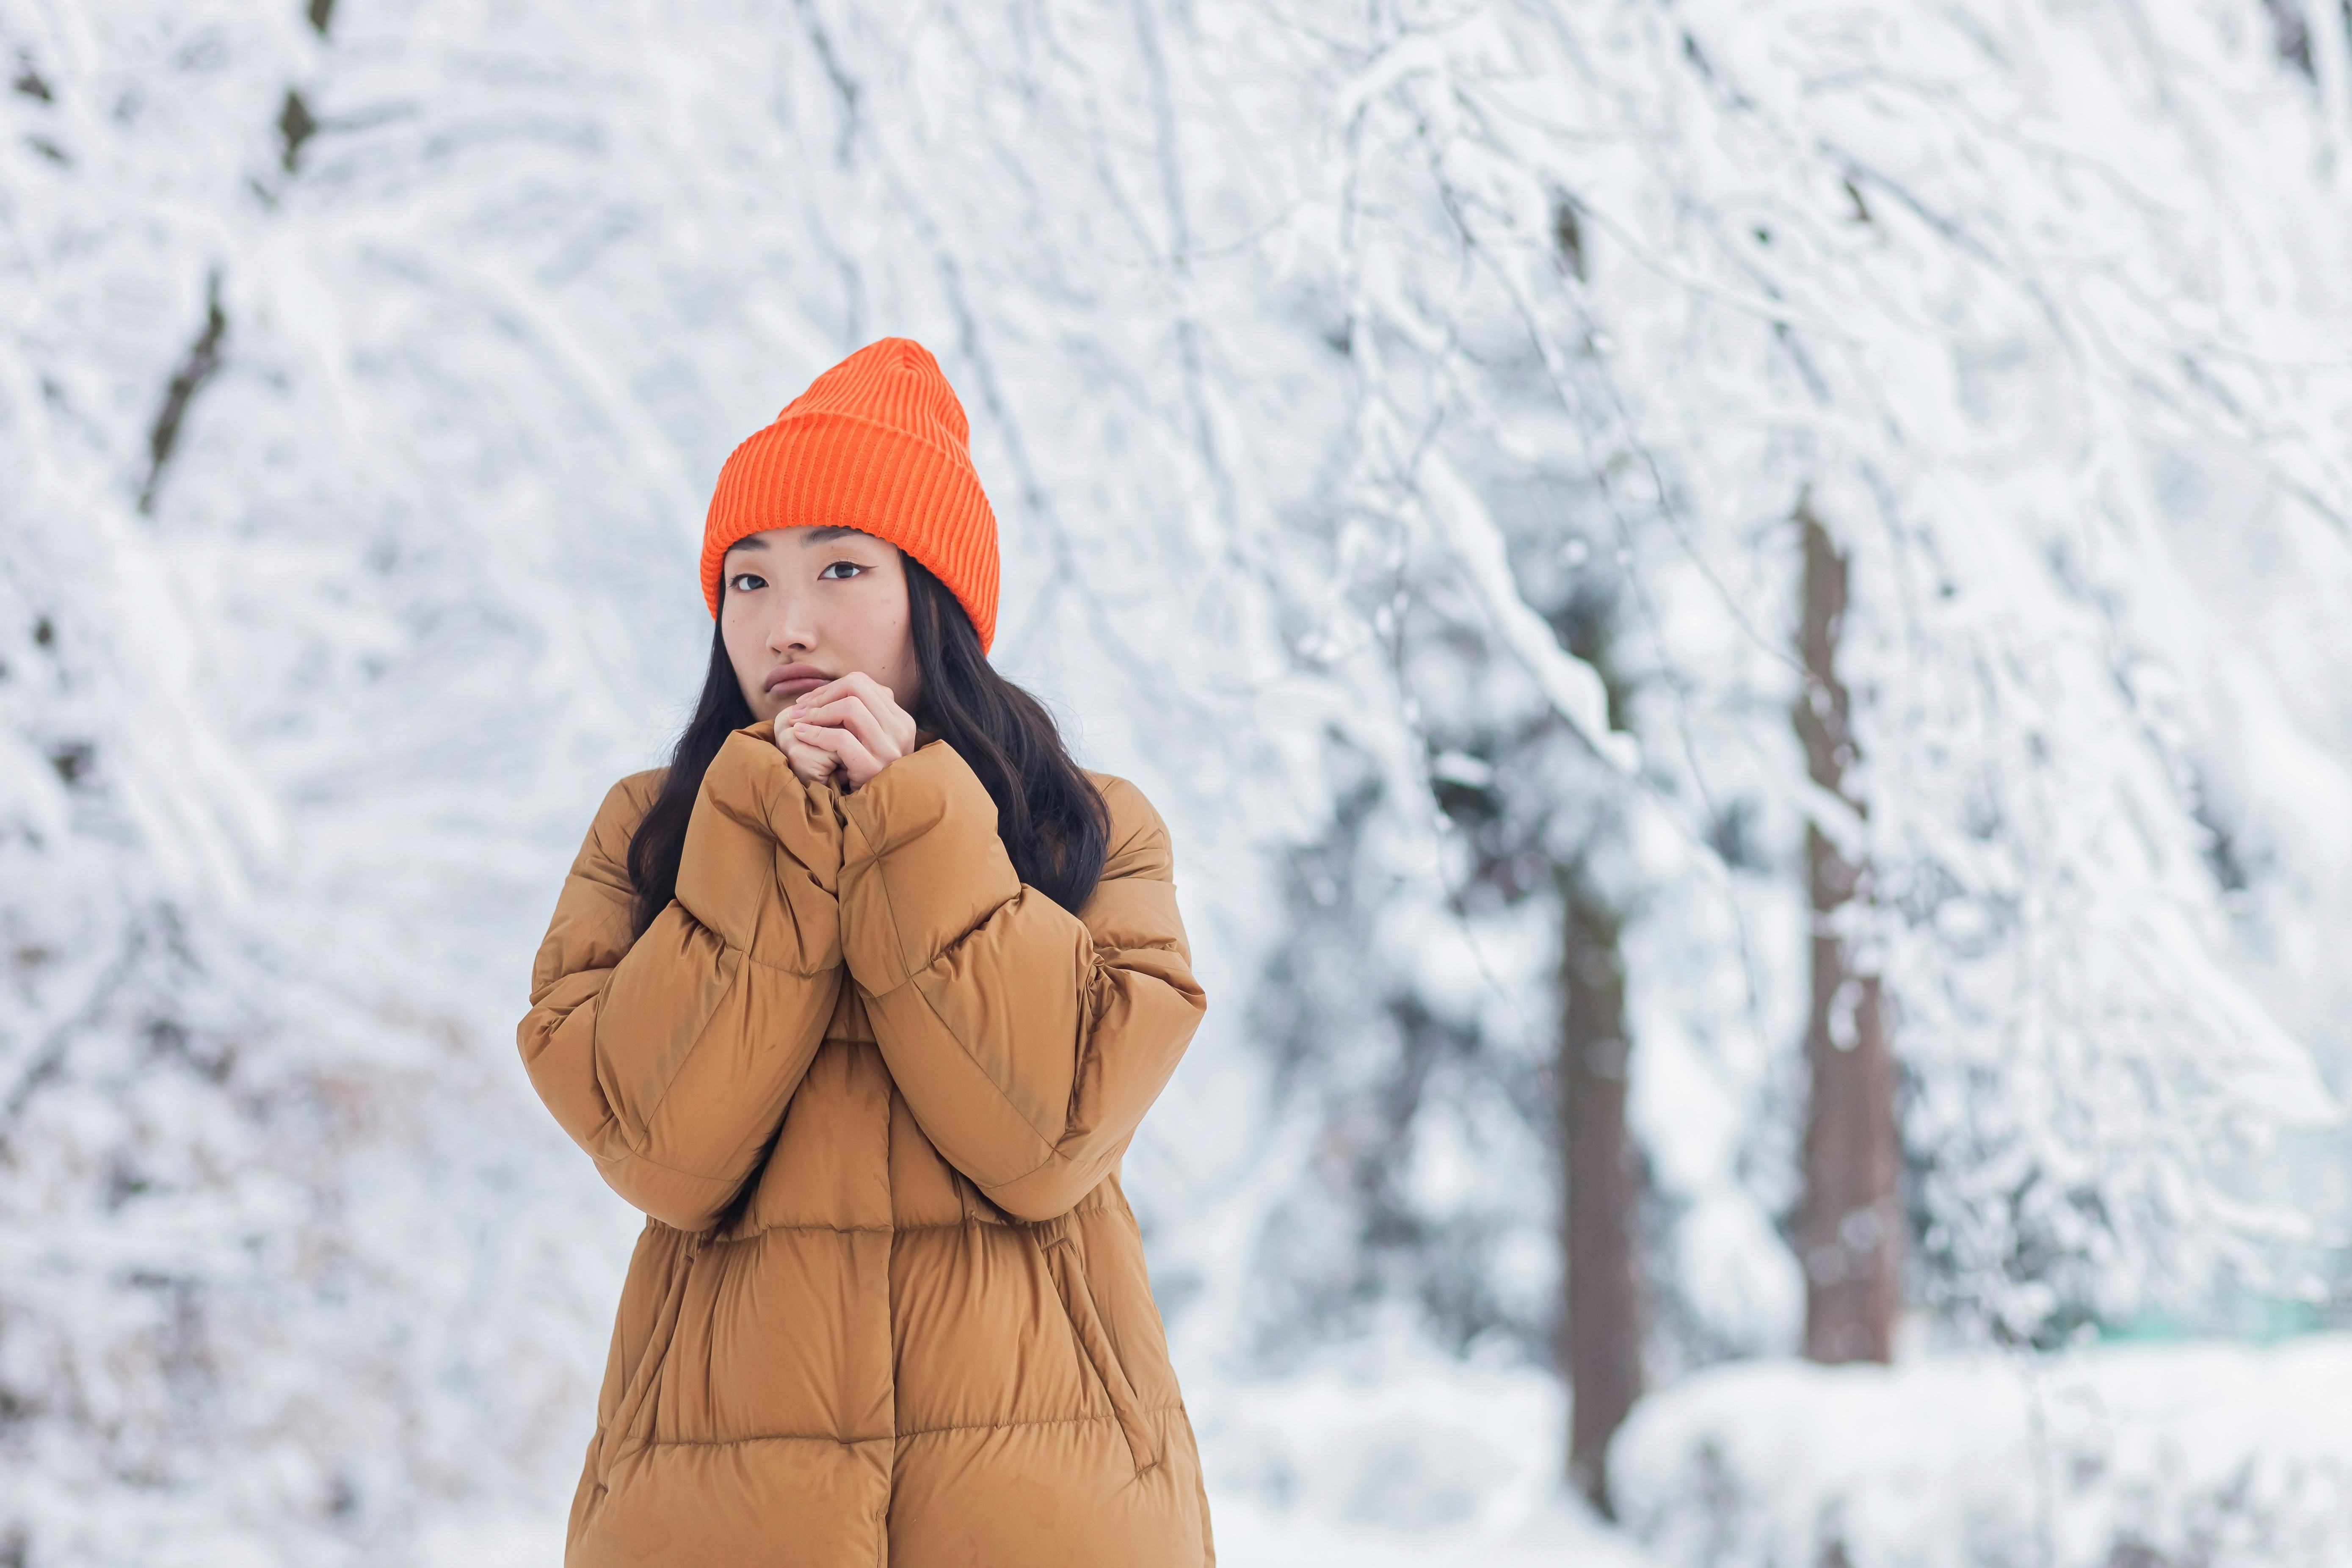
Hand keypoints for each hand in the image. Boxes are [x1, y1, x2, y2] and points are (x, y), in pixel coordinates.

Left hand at [776, 671, 917, 791]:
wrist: (874, 818)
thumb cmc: (861, 776)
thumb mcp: (867, 742)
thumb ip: (860, 717)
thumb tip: (832, 690)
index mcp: (900, 719)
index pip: (862, 683)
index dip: (830, 687)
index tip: (809, 702)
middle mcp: (901, 730)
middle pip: (856, 686)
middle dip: (822, 694)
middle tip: (800, 708)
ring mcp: (890, 749)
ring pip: (850, 707)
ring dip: (817, 711)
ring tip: (799, 721)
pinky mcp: (874, 767)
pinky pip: (842, 738)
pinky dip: (815, 733)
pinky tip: (800, 735)